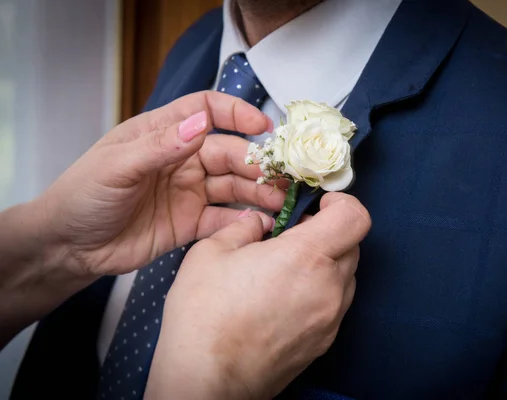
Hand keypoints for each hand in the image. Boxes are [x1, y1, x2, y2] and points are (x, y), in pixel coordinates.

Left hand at [34, 91, 282, 277]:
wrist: (70, 247)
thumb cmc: (83, 196)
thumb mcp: (117, 166)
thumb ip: (160, 147)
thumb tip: (201, 124)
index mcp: (163, 134)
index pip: (206, 111)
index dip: (236, 113)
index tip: (262, 126)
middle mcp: (182, 159)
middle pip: (229, 152)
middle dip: (256, 162)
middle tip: (281, 176)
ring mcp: (189, 191)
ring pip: (233, 185)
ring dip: (258, 191)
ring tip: (280, 200)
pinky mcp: (192, 223)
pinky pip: (224, 218)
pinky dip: (244, 220)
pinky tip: (261, 223)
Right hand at [146, 193, 371, 399]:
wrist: (206, 381)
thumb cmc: (204, 316)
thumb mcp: (211, 253)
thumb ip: (243, 228)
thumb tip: (259, 223)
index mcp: (305, 257)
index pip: (355, 218)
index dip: (342, 202)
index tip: (321, 204)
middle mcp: (328, 288)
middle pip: (352, 245)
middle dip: (328, 233)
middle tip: (293, 235)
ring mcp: (330, 319)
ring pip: (346, 276)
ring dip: (326, 263)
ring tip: (287, 269)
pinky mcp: (324, 343)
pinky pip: (335, 305)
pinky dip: (321, 291)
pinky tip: (286, 298)